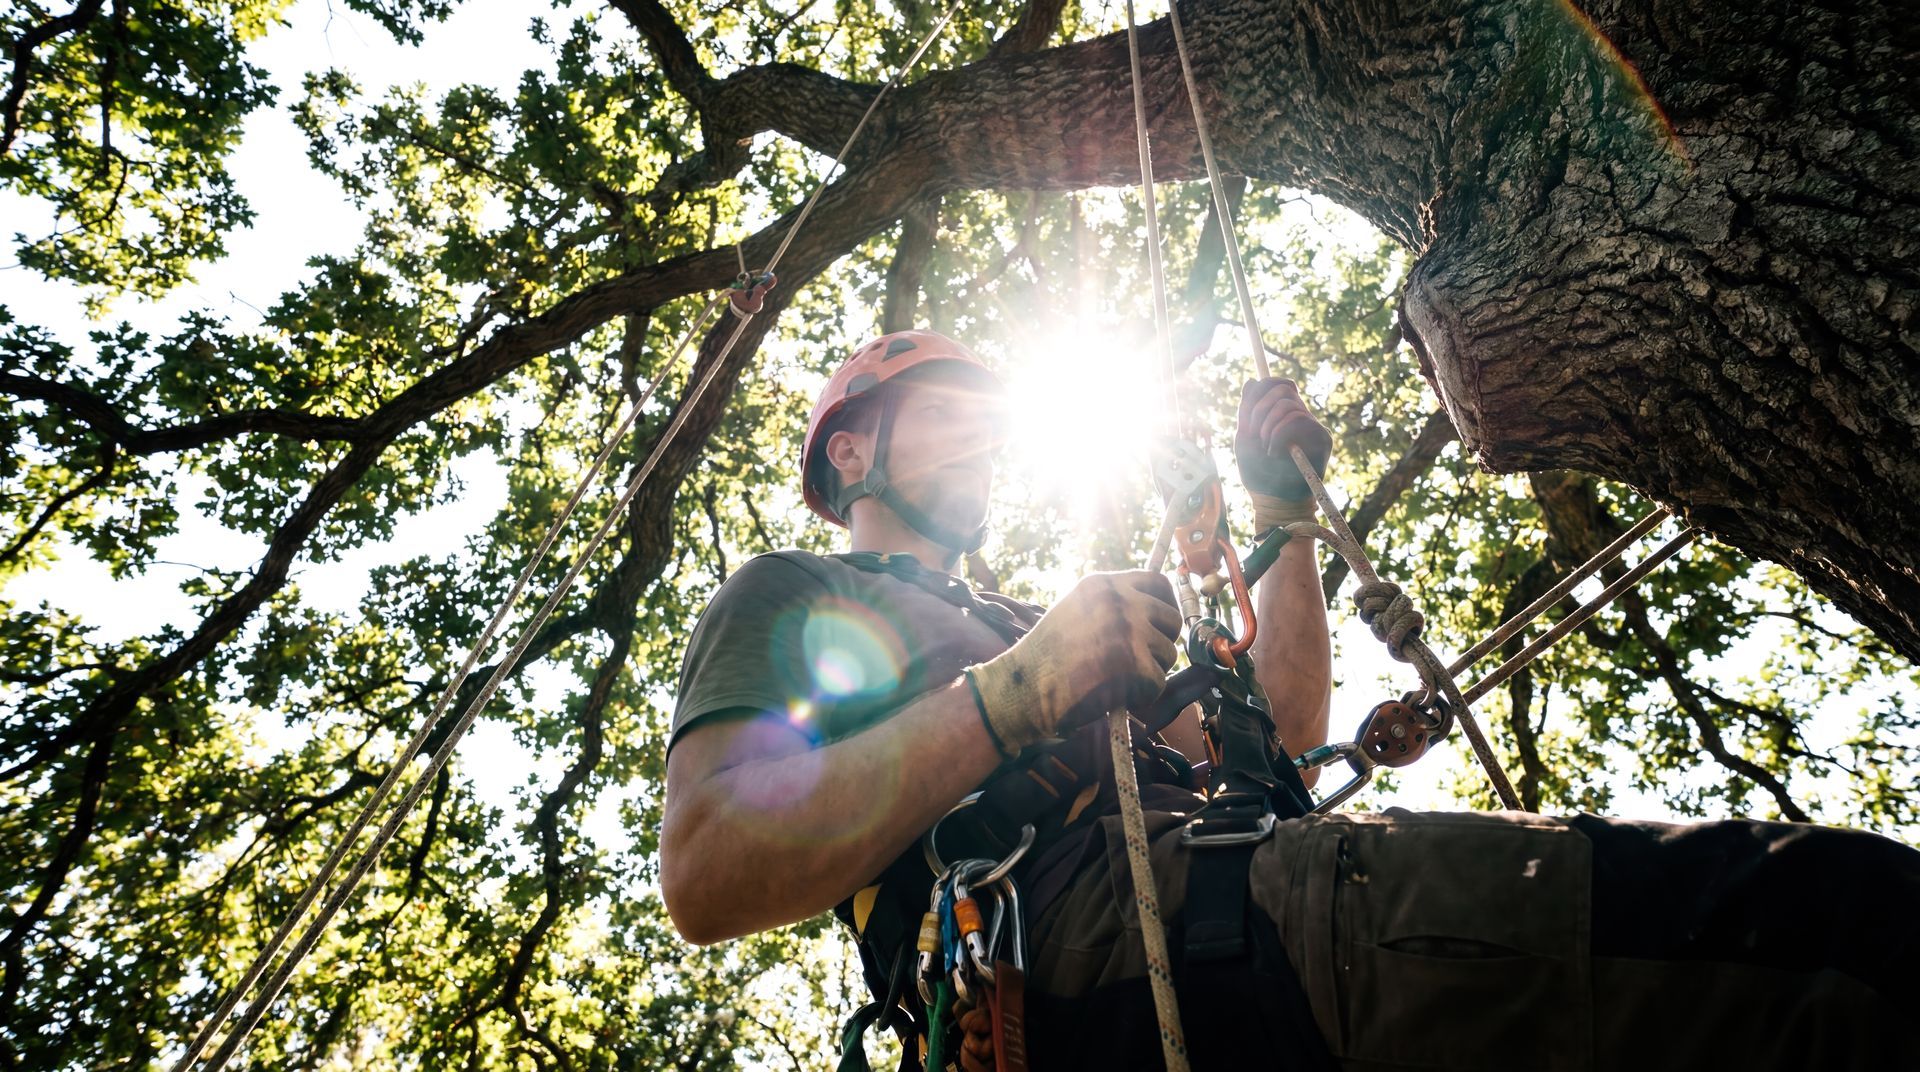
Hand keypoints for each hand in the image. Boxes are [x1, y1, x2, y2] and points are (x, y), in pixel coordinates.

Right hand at [966, 571, 1179, 752]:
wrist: (1022, 689)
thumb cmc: (1046, 659)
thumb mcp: (1077, 611)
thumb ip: (1112, 606)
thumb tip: (1156, 613)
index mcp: (1103, 584)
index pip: (1159, 583)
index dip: (1166, 606)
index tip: (1160, 626)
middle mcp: (1119, 599)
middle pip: (1172, 619)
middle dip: (1160, 644)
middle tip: (1137, 662)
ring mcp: (1128, 628)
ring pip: (1168, 654)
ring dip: (1149, 672)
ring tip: (1115, 679)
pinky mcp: (1134, 662)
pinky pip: (1158, 683)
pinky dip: (1141, 697)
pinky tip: (1112, 695)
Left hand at [1235, 378, 1331, 501]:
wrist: (1272, 498)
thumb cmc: (1257, 472)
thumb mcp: (1244, 437)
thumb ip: (1246, 410)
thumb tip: (1251, 380)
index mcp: (1282, 413)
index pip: (1278, 383)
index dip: (1262, 387)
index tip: (1248, 413)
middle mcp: (1300, 416)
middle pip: (1283, 388)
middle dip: (1260, 408)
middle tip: (1253, 434)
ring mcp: (1312, 426)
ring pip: (1288, 403)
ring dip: (1268, 426)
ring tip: (1265, 448)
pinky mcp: (1322, 437)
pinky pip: (1299, 419)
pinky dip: (1279, 434)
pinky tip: (1274, 452)